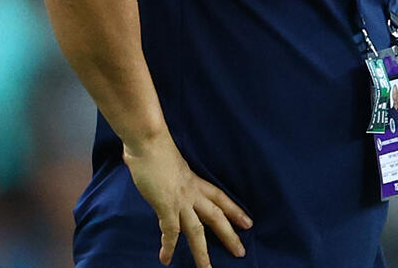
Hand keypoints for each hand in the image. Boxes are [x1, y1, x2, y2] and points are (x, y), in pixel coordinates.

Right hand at [123, 135, 251, 266]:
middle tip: (241, 252)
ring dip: (202, 252)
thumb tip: (160, 175)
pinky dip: (169, 246)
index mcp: (194, 181)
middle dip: (229, 235)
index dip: (234, 210)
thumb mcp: (170, 162)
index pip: (220, 197)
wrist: (149, 141)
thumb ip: (170, 173)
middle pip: (216, 216)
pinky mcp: (166, 205)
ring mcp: (180, 199)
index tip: (248, 222)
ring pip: (197, 231)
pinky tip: (166, 259)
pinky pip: (170, 230)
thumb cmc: (155, 147)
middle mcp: (192, 192)